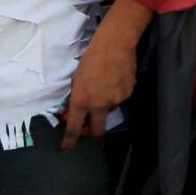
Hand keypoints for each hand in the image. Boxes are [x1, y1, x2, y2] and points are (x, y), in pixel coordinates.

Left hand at [61, 14, 140, 149]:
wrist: (114, 46)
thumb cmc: (90, 61)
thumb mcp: (76, 81)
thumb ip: (76, 99)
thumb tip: (74, 113)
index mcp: (81, 101)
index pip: (74, 128)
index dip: (69, 141)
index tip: (67, 148)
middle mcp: (99, 105)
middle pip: (97, 130)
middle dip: (92, 132)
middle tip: (89, 127)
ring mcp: (116, 101)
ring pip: (109, 110)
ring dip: (105, 104)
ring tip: (105, 85)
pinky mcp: (128, 94)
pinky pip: (120, 100)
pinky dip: (116, 94)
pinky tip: (115, 80)